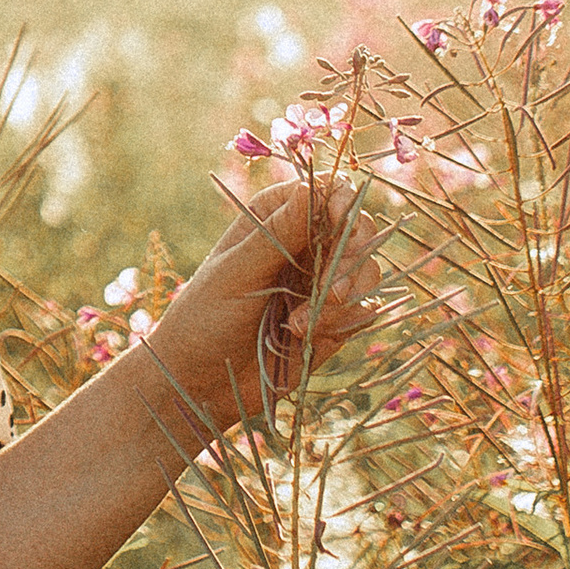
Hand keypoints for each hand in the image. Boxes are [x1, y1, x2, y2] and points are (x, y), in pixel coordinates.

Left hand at [157, 155, 383, 435]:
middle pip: (359, 229)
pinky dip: (343, 321)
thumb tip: (313, 186)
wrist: (201, 382)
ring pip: (368, 270)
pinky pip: (364, 310)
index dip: (344, 202)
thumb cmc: (203, 317)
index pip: (327, 191)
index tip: (342, 224)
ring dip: (346, 293)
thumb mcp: (236, 272)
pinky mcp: (335, 320)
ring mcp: (322, 282)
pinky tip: (303, 335)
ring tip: (302, 323)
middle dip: (352, 256)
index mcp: (275, 217)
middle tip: (331, 290)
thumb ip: (278, 234)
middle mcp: (305, 244)